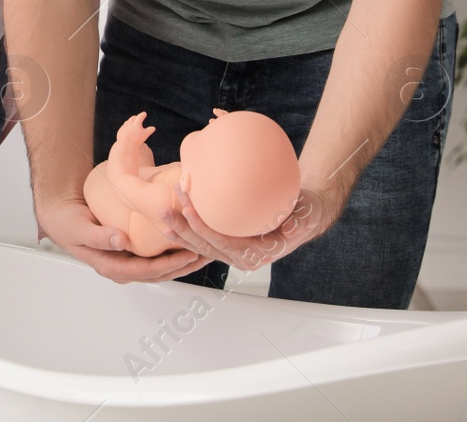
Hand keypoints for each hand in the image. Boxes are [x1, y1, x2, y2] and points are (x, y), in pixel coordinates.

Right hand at [37, 192, 210, 284]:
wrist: (60, 215)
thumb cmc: (67, 223)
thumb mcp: (79, 229)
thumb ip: (99, 237)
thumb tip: (121, 242)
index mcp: (111, 266)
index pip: (147, 271)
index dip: (170, 265)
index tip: (188, 254)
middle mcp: (122, 267)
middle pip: (160, 272)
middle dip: (184, 265)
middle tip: (206, 252)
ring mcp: (127, 260)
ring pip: (160, 266)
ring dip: (182, 260)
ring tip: (203, 249)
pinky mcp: (131, 250)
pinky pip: (155, 255)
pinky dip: (171, 250)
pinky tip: (184, 241)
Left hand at [161, 180, 344, 271]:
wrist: (302, 214)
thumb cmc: (302, 213)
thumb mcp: (304, 216)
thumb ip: (298, 223)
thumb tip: (292, 226)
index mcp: (256, 255)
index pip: (223, 243)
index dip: (203, 228)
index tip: (188, 211)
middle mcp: (240, 258)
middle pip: (205, 245)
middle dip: (183, 228)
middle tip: (165, 208)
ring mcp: (230, 252)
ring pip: (199, 245)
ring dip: (179, 229)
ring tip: (162, 212)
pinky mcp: (225, 242)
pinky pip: (201, 239)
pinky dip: (185, 229)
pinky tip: (170, 219)